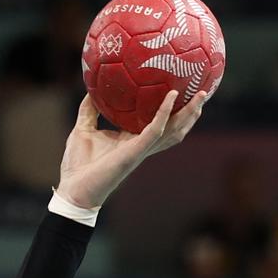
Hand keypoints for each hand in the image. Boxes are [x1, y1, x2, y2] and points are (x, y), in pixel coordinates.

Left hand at [54, 90, 206, 212]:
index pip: (160, 124)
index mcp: (132, 140)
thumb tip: (91, 88)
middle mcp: (142, 145)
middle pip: (175, 128)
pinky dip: (164, 112)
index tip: (183, 91)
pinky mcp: (135, 152)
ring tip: (200, 95)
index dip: (174, 110)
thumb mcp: (83, 129)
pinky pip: (155, 130)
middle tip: (203, 91)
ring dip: (188, 113)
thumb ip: (89, 110)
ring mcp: (140, 149)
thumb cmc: (78, 166)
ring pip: (173, 130)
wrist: (73, 189)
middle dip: (191, 112)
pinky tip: (170, 96)